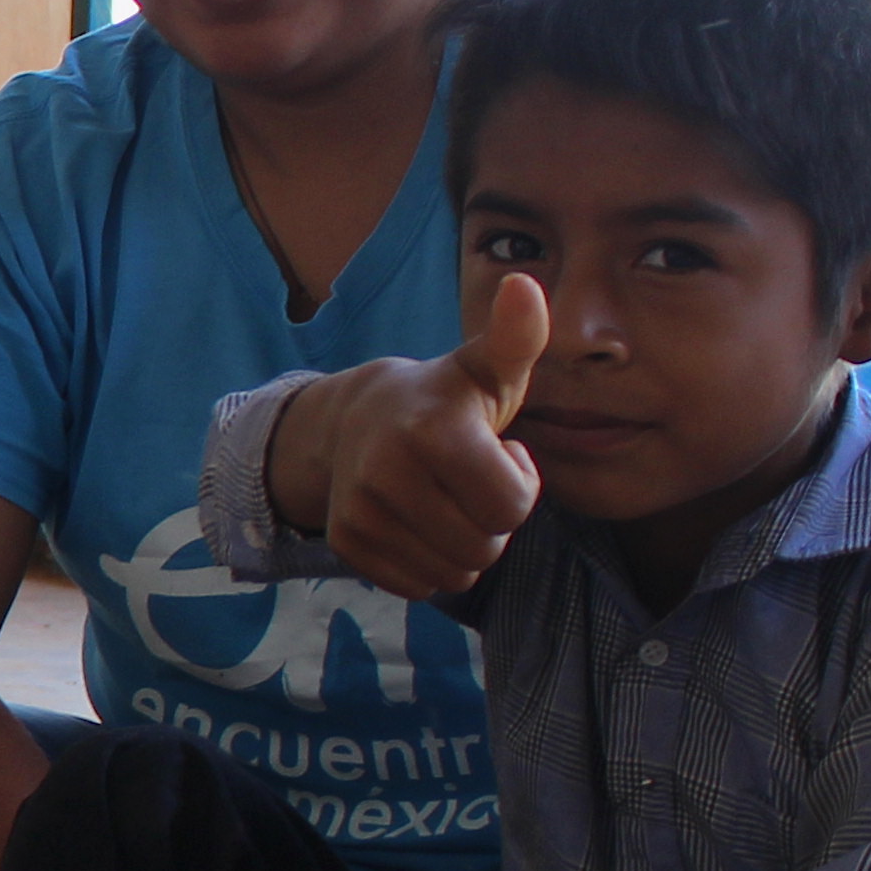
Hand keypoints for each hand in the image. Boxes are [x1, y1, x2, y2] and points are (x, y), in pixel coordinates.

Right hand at [276, 274, 547, 600]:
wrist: (352, 422)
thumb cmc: (445, 399)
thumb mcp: (485, 368)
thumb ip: (516, 338)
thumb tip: (524, 284)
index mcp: (431, 431)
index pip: (511, 508)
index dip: (519, 486)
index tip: (501, 454)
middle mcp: (386, 473)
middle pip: (484, 546)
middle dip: (491, 521)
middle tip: (470, 482)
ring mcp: (360, 512)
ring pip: (454, 573)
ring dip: (464, 545)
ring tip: (446, 500)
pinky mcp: (347, 543)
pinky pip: (419, 586)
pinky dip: (430, 564)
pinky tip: (420, 523)